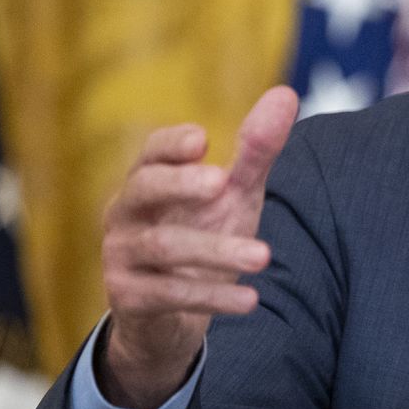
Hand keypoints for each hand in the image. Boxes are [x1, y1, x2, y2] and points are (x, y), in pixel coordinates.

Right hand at [95, 86, 298, 408]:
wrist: (171, 316)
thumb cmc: (201, 236)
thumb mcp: (232, 195)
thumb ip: (256, 150)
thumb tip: (287, 92)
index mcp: (148, 180)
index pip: (150, 152)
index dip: (172, 144)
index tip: (203, 138)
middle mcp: (126, 213)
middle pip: (143, 189)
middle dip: (180, 184)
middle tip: (221, 183)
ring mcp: (121, 255)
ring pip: (162, 246)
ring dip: (215, 250)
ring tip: (264, 257)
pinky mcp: (128, 298)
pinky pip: (168, 294)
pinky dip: (211, 296)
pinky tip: (250, 300)